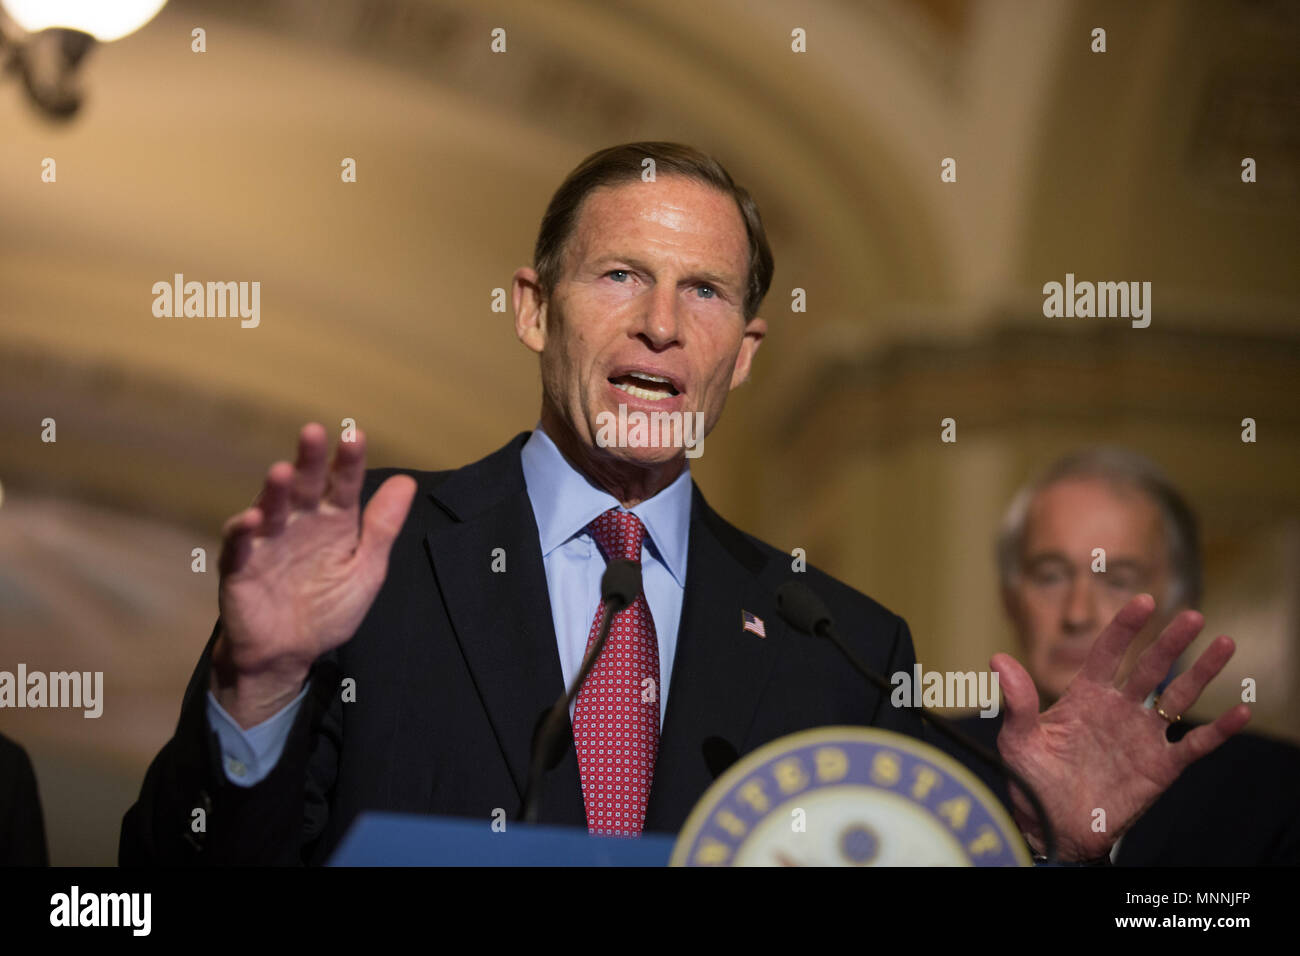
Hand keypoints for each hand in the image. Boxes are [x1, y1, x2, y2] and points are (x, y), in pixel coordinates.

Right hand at [211, 423, 415, 726]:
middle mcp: (299, 524)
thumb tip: (408, 482)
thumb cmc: (328, 608)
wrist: (288, 654)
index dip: (348, 462)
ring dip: (274, 491)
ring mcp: (267, 542)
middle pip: (305, 487)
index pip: (344, 485)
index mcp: (333, 523)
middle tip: (313, 432)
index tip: (356, 437)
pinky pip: (239, 546)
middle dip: (309, 461)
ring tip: (282, 471)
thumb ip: (382, 528)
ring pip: (271, 509)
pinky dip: (244, 532)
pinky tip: (253, 521)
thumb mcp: (365, 570)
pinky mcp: (240, 566)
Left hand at [991, 594, 1249, 860]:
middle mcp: (1118, 710)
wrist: (1052, 829)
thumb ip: (1016, 701)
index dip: (1126, 626)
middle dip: (1170, 641)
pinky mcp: (1160, 767)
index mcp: (1085, 697)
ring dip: (1202, 672)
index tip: (1143, 601)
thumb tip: (997, 658)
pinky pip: (1195, 746)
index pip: (1108, 652)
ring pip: (1178, 697)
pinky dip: (1218, 730)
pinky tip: (1240, 711)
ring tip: (1224, 643)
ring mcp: (1141, 737)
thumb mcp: (1017, 740)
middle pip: (1150, 667)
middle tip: (1193, 615)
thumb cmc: (1031, 781)